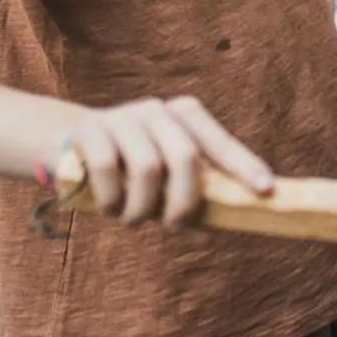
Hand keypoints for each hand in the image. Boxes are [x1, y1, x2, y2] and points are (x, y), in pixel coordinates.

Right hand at [65, 96, 273, 228]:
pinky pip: (108, 169)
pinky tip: (110, 208)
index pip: (220, 142)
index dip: (243, 165)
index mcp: (186, 116)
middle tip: (175, 227)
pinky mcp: (91, 129)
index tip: (265, 190)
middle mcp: (159, 110)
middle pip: (185, 157)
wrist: (71, 144)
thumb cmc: (131, 167)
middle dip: (184, 201)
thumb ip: (195, 192)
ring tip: (133, 219)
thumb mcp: (165, 175)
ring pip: (147, 168)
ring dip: (142, 207)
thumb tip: (228, 225)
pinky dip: (112, 198)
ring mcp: (124, 116)